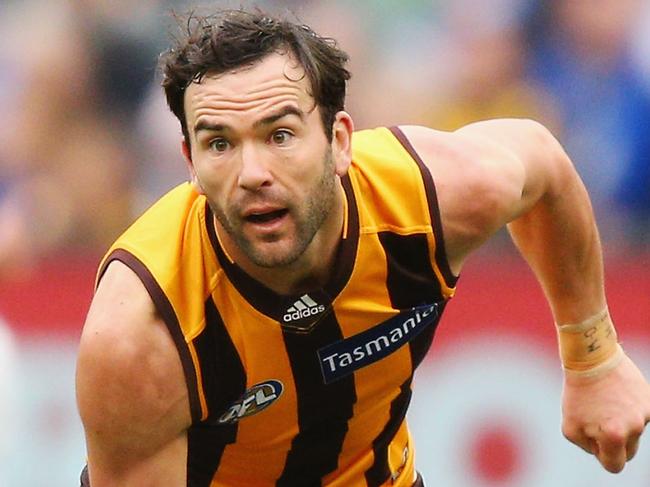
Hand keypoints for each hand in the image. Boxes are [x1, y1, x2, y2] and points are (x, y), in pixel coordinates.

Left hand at [561, 352, 649, 472]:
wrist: (592, 357)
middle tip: (597, 421)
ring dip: (620, 422)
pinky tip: (615, 394)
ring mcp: (644, 413)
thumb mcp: (570, 427)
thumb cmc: (577, 393)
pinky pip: (639, 414)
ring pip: (633, 431)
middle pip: (628, 452)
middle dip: (613, 443)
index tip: (596, 444)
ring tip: (604, 402)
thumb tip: (602, 450)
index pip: (615, 465)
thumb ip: (587, 446)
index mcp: (615, 436)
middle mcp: (635, 426)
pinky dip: (628, 408)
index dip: (603, 456)